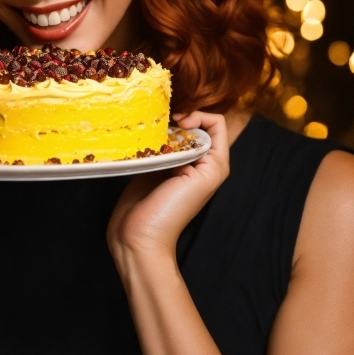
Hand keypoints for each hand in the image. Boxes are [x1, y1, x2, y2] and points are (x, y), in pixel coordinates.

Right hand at [107, 112, 228, 264]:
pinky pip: (152, 143)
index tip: (180, 123)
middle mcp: (193, 161)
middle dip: (178, 120)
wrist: (139, 237)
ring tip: (148, 130)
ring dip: (160, 128)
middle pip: (191, 125)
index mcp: (212, 164)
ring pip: (170, 132)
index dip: (200, 117)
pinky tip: (138, 140)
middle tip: (161, 124)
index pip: (215, 125)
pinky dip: (146, 138)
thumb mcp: (201, 179)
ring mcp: (170, 164)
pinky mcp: (150, 167)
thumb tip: (188, 127)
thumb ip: (205, 150)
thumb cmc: (172, 213)